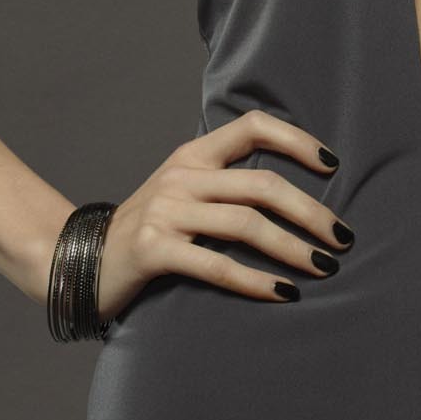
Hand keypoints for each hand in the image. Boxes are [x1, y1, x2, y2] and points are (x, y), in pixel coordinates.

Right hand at [95, 110, 346, 314]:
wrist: (76, 260)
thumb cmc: (150, 231)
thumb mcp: (185, 195)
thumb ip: (227, 185)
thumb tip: (300, 194)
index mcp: (193, 156)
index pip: (251, 126)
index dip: (296, 140)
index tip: (333, 166)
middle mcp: (181, 178)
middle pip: (263, 185)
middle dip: (313, 212)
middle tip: (343, 238)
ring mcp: (165, 212)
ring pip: (247, 224)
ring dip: (295, 249)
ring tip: (326, 267)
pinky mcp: (154, 250)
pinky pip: (218, 265)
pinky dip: (257, 281)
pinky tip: (285, 293)